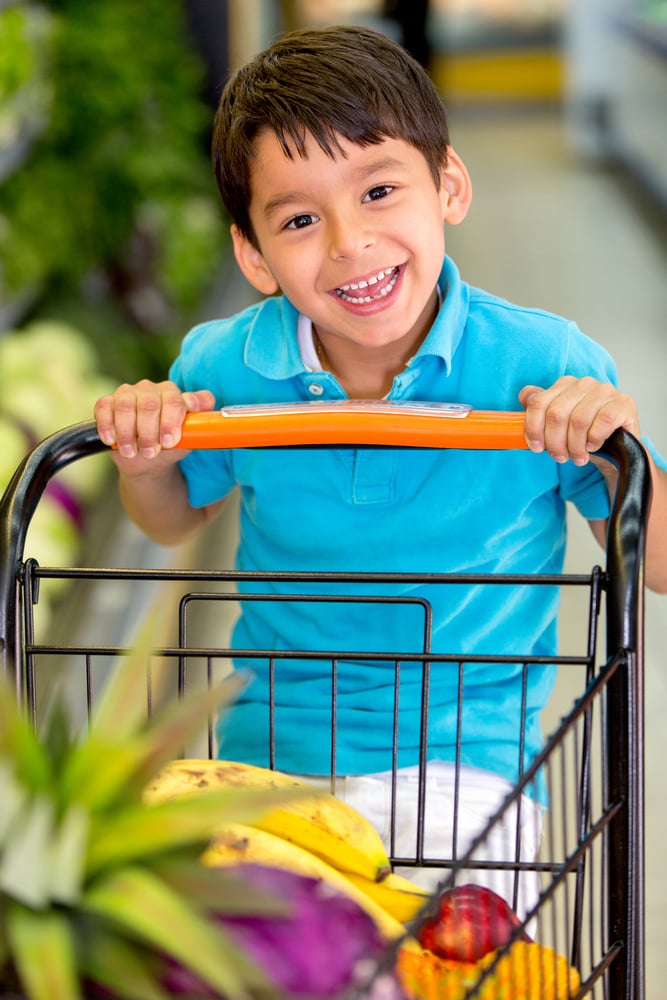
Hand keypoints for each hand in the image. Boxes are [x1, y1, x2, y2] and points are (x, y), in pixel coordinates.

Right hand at [94, 380, 215, 470]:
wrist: (148, 459)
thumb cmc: (171, 445)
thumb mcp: (190, 437)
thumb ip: (201, 420)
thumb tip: (205, 402)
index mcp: (173, 394)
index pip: (174, 400)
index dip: (171, 421)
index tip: (169, 441)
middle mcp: (151, 389)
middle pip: (149, 405)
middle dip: (149, 432)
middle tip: (151, 452)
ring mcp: (128, 393)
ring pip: (126, 406)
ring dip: (128, 433)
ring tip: (132, 452)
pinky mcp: (108, 402)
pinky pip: (104, 407)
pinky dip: (107, 425)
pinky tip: (112, 440)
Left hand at [518, 376, 639, 465]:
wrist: (619, 446)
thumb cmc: (586, 433)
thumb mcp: (561, 422)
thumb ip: (542, 407)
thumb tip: (525, 396)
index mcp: (565, 384)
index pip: (538, 403)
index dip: (533, 428)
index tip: (536, 447)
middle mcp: (584, 384)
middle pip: (556, 414)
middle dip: (555, 442)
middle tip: (560, 457)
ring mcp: (605, 391)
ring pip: (578, 421)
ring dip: (575, 446)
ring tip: (577, 457)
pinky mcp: (623, 403)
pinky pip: (601, 422)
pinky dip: (594, 439)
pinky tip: (593, 446)